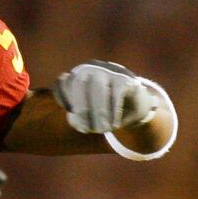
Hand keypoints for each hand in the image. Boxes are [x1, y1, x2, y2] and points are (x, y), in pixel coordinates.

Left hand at [55, 60, 172, 134]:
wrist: (133, 106)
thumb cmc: (104, 110)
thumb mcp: (88, 116)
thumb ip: (77, 118)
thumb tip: (75, 120)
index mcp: (76, 76)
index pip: (65, 85)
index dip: (67, 104)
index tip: (79, 126)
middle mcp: (90, 68)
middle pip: (80, 82)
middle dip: (82, 108)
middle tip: (88, 129)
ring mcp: (107, 71)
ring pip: (98, 87)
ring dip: (99, 112)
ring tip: (103, 129)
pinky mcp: (123, 78)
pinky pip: (116, 94)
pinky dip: (114, 111)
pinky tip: (115, 124)